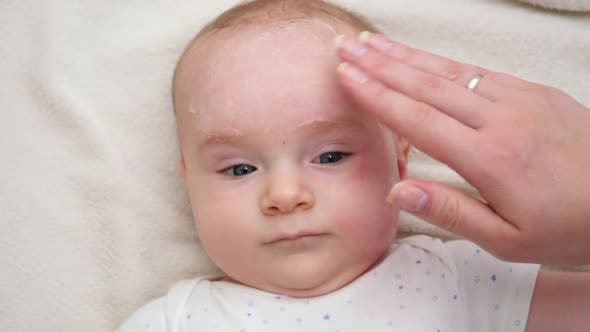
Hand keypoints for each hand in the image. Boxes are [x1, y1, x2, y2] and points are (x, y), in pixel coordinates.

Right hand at [335, 32, 589, 264]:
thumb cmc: (569, 227)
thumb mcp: (507, 241)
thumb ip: (450, 212)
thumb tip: (399, 191)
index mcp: (490, 159)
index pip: (418, 120)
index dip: (377, 96)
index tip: (348, 77)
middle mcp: (501, 120)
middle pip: (426, 85)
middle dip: (380, 64)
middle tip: (347, 48)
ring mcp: (520, 100)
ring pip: (448, 72)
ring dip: (405, 56)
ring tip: (372, 43)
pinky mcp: (534, 92)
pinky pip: (477, 72)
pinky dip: (441, 62)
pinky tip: (420, 57)